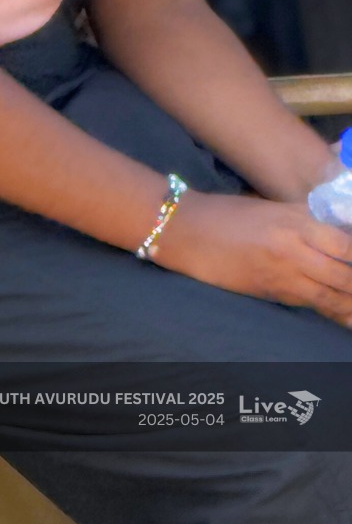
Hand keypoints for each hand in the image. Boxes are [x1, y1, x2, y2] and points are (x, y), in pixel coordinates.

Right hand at [156, 190, 351, 324]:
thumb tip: (339, 233)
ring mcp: (283, 275)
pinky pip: (311, 304)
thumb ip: (306, 220)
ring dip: (350, 304)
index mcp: (295, 222)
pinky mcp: (272, 293)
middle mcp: (293, 249)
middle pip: (344, 275)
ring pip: (331, 297)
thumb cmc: (228, 215)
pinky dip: (332, 310)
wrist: (188, 232)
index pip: (345, 244)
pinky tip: (343, 315)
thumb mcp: (272, 209)